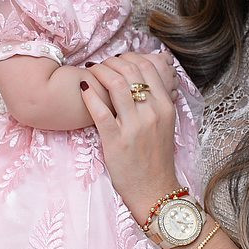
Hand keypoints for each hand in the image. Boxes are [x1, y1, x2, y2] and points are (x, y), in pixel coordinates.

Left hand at [79, 54, 180, 218]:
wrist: (154, 190)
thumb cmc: (155, 157)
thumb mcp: (165, 124)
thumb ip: (156, 101)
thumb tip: (143, 78)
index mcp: (165, 106)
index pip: (148, 67)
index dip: (129, 58)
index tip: (116, 61)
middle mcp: (153, 113)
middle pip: (130, 71)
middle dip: (111, 63)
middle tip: (100, 66)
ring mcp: (135, 126)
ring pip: (116, 84)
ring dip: (99, 73)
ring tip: (90, 74)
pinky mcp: (117, 140)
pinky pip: (100, 110)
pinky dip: (89, 94)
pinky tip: (82, 88)